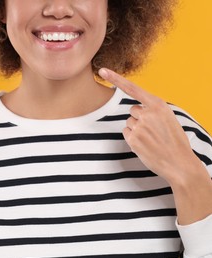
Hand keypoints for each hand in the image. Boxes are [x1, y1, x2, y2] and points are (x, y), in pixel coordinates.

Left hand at [98, 68, 200, 183]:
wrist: (180, 163)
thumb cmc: (174, 140)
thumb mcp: (168, 118)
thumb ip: (152, 110)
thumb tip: (136, 110)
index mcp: (158, 105)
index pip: (132, 88)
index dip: (116, 78)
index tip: (102, 70)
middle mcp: (147, 113)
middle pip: (132, 110)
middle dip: (140, 119)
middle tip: (155, 131)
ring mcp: (139, 126)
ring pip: (129, 122)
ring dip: (137, 129)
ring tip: (152, 139)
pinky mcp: (133, 138)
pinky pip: (126, 133)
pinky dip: (133, 138)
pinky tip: (146, 145)